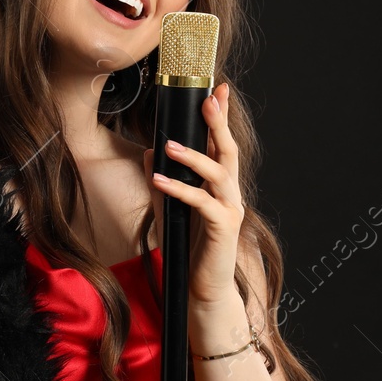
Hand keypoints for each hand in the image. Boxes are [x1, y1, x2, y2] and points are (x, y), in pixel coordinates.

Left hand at [142, 82, 245, 308]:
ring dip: (194, 156)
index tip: (216, 90)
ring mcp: (230, 210)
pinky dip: (180, 189)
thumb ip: (162, 183)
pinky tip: (159, 181)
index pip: (222, 145)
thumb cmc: (188, 251)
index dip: (221, 117)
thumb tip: (150, 153)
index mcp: (220, 187)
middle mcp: (230, 194)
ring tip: (169, 145)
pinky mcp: (223, 228)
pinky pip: (202, 202)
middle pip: (229, 150)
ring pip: (219, 173)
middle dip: (219, 123)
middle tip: (209, 98)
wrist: (203, 290)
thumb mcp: (169, 211)